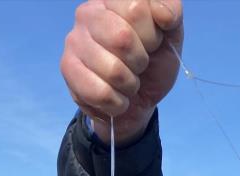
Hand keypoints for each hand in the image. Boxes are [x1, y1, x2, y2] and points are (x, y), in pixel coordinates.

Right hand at [60, 0, 183, 143]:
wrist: (137, 101)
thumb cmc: (153, 62)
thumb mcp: (170, 35)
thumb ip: (171, 12)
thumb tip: (164, 15)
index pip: (136, 8)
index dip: (151, 35)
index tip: (151, 44)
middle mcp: (88, 12)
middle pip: (122, 38)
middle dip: (140, 61)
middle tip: (138, 65)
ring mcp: (74, 40)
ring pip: (112, 69)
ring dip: (129, 85)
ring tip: (127, 81)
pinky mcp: (68, 68)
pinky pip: (100, 93)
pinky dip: (117, 103)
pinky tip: (116, 97)